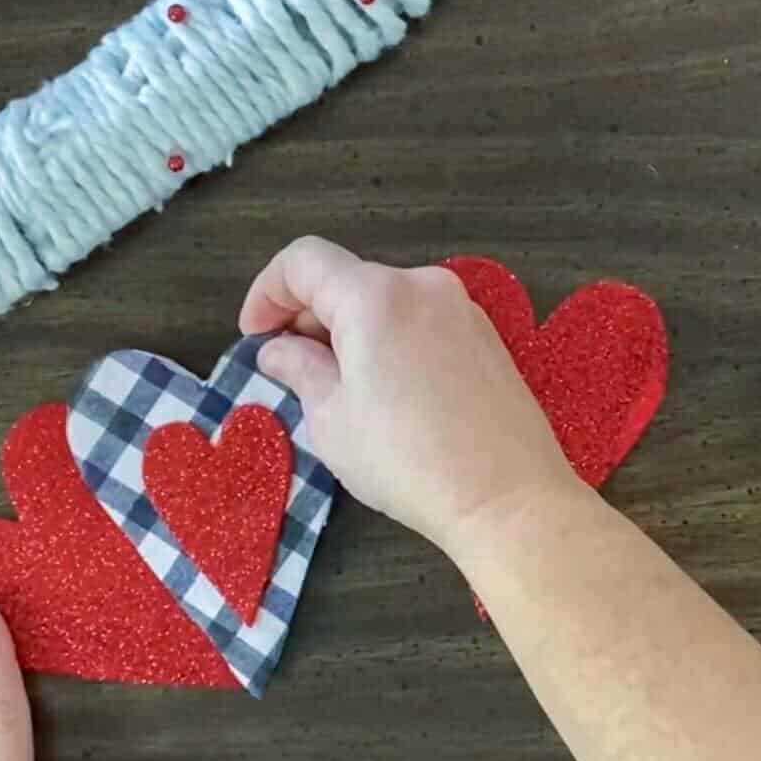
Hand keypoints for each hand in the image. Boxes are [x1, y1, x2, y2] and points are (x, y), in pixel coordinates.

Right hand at [240, 237, 580, 554]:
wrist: (507, 499)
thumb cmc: (406, 461)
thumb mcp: (331, 420)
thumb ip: (298, 370)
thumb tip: (277, 350)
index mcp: (375, 297)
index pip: (303, 261)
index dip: (266, 292)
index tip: (254, 336)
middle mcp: (422, 285)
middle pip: (346, 280)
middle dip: (307, 317)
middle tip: (290, 370)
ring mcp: (461, 309)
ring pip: (384, 302)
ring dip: (347, 332)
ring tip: (338, 389)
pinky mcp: (485, 338)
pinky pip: (418, 321)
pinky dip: (387, 340)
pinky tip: (386, 393)